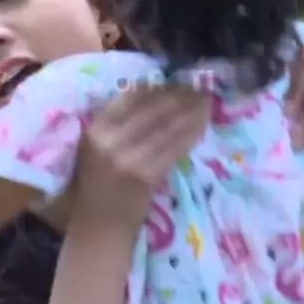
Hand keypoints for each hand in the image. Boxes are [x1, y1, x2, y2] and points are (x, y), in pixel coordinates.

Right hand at [58, 84, 210, 233]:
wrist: (98, 225)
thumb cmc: (97, 183)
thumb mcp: (96, 146)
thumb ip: (117, 122)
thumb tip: (154, 93)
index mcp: (96, 129)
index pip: (132, 97)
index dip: (159, 86)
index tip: (178, 79)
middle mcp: (111, 141)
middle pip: (154, 109)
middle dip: (181, 95)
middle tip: (201, 85)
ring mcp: (129, 159)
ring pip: (168, 127)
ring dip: (192, 111)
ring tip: (207, 100)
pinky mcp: (147, 176)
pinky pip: (174, 149)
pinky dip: (191, 134)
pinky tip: (203, 124)